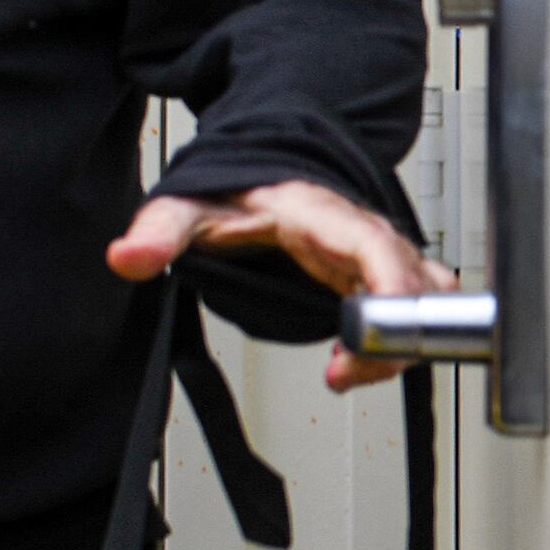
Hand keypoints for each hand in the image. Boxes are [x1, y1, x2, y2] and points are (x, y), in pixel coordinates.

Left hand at [109, 180, 455, 390]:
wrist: (254, 177)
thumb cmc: (231, 192)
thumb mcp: (188, 206)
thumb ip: (160, 232)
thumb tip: (127, 256)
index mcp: (321, 214)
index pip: (374, 244)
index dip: (389, 287)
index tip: (368, 335)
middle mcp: (359, 233)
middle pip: (410, 282)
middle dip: (392, 335)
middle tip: (341, 372)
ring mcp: (374, 255)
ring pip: (423, 298)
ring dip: (401, 341)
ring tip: (347, 372)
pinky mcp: (376, 277)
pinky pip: (413, 307)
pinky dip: (401, 339)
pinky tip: (358, 362)